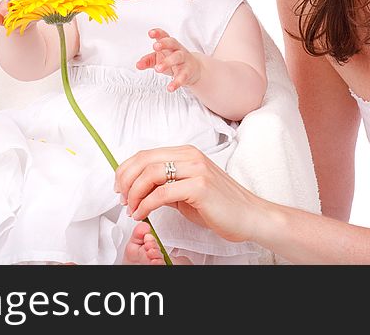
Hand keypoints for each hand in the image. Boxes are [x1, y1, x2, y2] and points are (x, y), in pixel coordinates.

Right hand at [0, 0, 41, 30]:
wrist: (27, 21)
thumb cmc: (33, 12)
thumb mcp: (40, 11)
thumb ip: (43, 9)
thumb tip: (48, 10)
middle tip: (22, 3)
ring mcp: (7, 5)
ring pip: (3, 4)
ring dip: (4, 10)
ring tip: (5, 15)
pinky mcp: (0, 15)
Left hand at [114, 145, 260, 243]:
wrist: (250, 216)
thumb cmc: (219, 206)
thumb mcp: (186, 192)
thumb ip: (165, 186)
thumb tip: (139, 190)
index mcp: (186, 153)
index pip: (146, 154)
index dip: (126, 170)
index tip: (119, 187)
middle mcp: (190, 156)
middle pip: (144, 161)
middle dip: (126, 181)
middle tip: (122, 199)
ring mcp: (196, 169)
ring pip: (151, 174)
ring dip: (134, 194)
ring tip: (132, 209)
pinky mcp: (199, 186)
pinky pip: (162, 193)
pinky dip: (146, 205)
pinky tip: (143, 214)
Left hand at [136, 28, 201, 91]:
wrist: (194, 69)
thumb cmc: (173, 60)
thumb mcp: (159, 59)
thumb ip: (147, 60)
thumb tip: (138, 65)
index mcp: (169, 44)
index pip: (164, 35)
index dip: (158, 33)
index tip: (150, 33)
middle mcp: (178, 49)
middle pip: (172, 42)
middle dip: (164, 44)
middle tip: (154, 46)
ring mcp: (184, 59)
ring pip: (178, 57)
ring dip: (168, 62)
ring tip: (157, 69)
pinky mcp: (188, 71)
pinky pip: (183, 76)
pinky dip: (176, 82)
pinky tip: (170, 88)